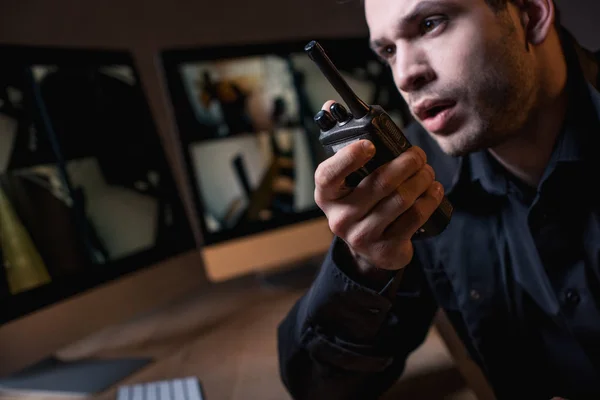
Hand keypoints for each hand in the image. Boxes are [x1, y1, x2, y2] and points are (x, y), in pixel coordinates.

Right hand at [314, 101, 444, 272]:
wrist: (367, 247)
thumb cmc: (358, 199)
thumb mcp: (345, 177)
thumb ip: (341, 141)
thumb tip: (329, 102)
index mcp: (326, 194)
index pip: (329, 175)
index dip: (348, 158)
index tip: (369, 144)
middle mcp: (340, 217)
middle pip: (380, 184)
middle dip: (407, 164)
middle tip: (418, 155)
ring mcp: (362, 236)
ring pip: (401, 200)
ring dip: (422, 180)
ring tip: (427, 171)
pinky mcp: (385, 249)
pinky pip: (415, 218)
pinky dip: (430, 200)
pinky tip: (434, 190)